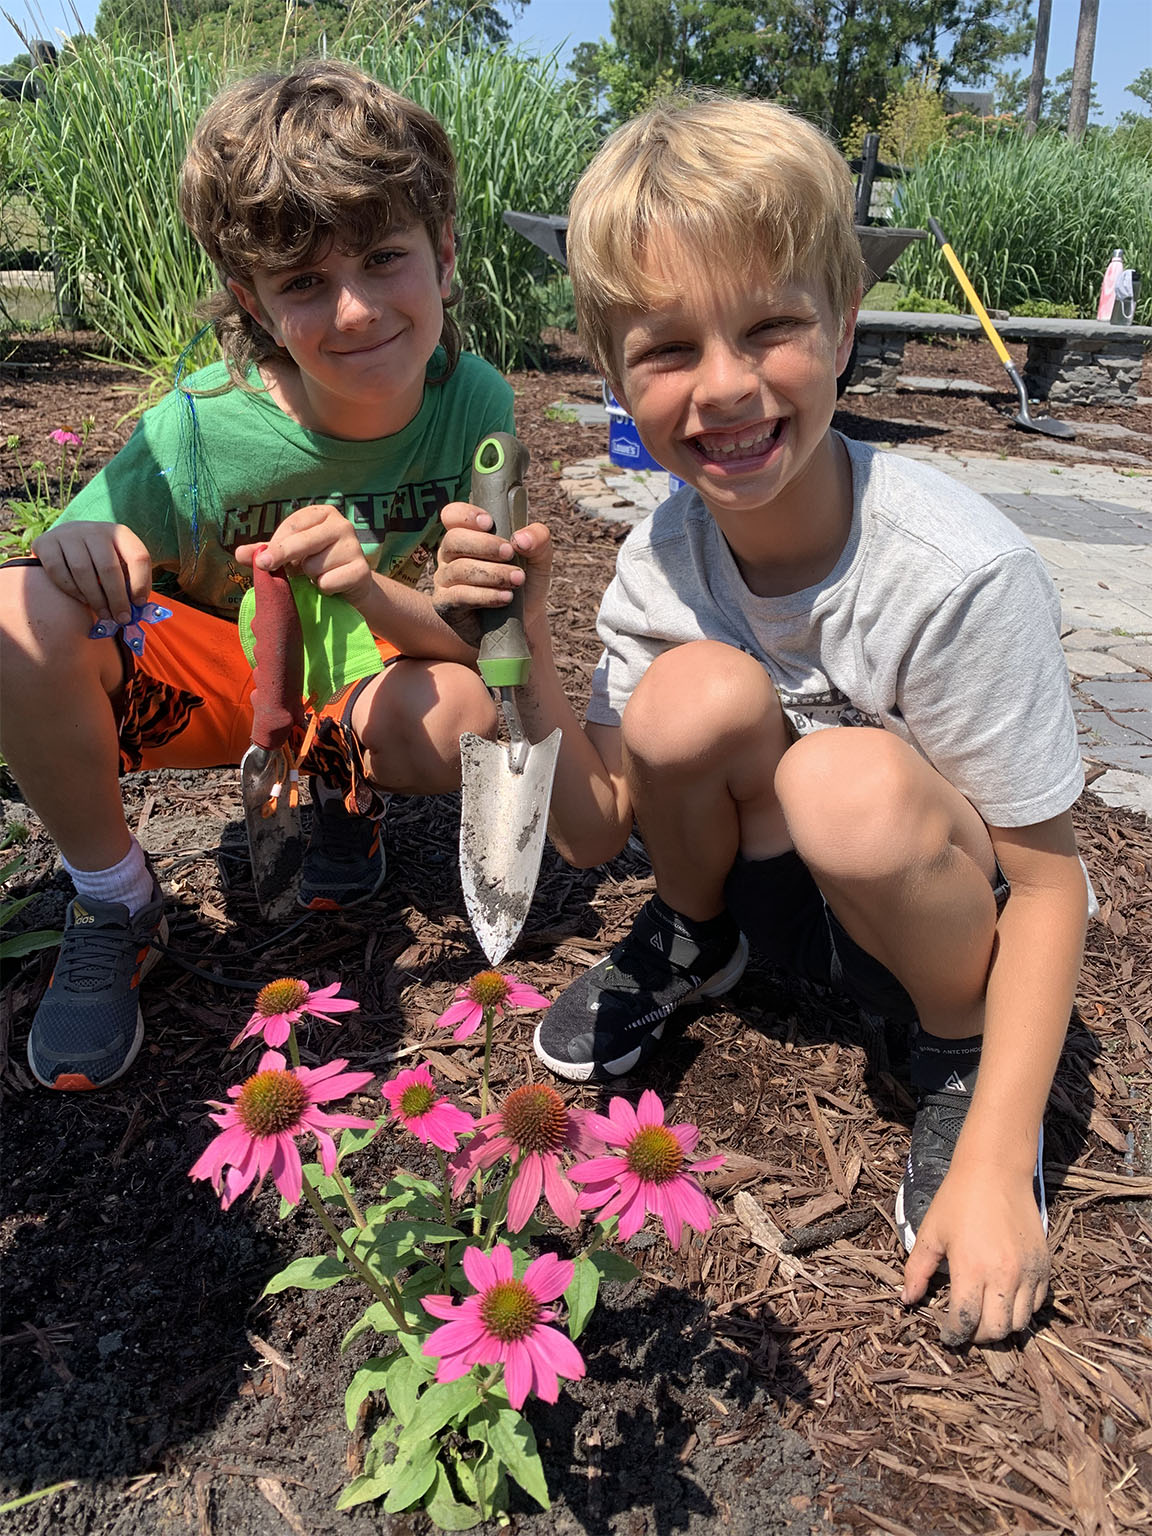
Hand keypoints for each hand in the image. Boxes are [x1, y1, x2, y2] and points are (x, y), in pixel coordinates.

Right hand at [32, 521, 152, 623]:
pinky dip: (71, 590)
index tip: (139, 604)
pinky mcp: (46, 543)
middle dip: (117, 598)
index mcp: (120, 533)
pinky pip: (58, 571)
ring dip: (95, 598)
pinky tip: (82, 599)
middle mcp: (94, 530)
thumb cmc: (101, 559)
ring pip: (82, 570)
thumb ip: (131, 581)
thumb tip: (137, 608)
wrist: (67, 539)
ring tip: (104, 613)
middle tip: (121, 618)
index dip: (141, 583)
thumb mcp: (121, 562)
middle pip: (108, 567)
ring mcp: (68, 534)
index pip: (137, 556)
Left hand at [235, 505, 372, 606]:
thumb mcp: (288, 556)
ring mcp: (355, 546)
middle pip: (302, 541)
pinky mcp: (362, 570)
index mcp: (323, 514)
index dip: (275, 543)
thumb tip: (238, 554)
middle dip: (280, 555)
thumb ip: (264, 552)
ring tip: (319, 575)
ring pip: (314, 566)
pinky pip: (328, 582)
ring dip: (309, 577)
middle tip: (265, 565)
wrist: (350, 587)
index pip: (293, 525)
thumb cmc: (315, 564)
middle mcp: (342, 524)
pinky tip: (332, 586)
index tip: (261, 559)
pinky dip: (324, 589)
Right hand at [432, 501, 552, 638]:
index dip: (466, 515)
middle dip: (484, 545)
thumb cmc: (526, 582)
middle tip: (510, 554)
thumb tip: (520, 539)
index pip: (452, 515)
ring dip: (492, 573)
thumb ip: (538, 539)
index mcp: (468, 535)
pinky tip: (505, 597)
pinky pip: (458, 596)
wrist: (525, 621)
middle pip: (453, 540)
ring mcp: (445, 580)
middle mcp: (450, 555)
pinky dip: (485, 595)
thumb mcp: (539, 558)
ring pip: (459, 569)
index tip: (489, 523)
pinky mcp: (446, 605)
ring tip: (517, 580)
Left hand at [901, 1162, 1049, 1344]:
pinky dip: (1022, 1310)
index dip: (953, 1334)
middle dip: (977, 1336)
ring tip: (986, 1316)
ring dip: (1001, 1327)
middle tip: (965, 1328)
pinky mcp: (1044, 1265)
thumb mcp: (931, 1233)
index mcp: (971, 1268)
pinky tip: (1005, 1299)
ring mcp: (1028, 1272)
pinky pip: (1037, 1303)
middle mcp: (1004, 1275)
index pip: (965, 1321)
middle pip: (995, 1330)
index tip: (947, 1333)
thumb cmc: (958, 1200)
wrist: (995, 1171)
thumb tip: (907, 1299)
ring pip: (1020, 1323)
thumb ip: (916, 1270)